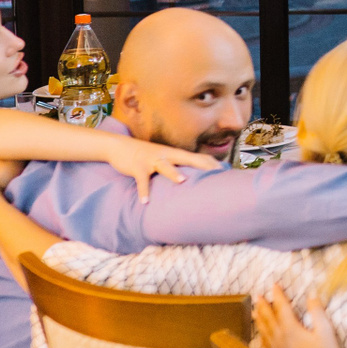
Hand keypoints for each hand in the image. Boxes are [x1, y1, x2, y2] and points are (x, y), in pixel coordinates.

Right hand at [102, 136, 220, 201]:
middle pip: (187, 158)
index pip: (198, 157)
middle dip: (202, 165)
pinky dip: (143, 191)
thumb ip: (178, 166)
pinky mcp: (137, 167)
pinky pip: (141, 180)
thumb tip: (193, 179)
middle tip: (216, 174)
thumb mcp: (164, 158)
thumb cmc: (146, 155)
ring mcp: (152, 160)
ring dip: (173, 173)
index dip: (212, 163)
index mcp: (175, 154)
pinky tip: (145, 201)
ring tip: (182, 182)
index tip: (227, 172)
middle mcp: (166, 155)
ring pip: (164, 165)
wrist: (119, 146)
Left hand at [253, 284, 346, 347]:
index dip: (278, 295)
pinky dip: (261, 338)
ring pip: (264, 331)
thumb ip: (317, 311)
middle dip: (263, 305)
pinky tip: (260, 337)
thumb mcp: (325, 330)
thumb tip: (311, 295)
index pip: (282, 307)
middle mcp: (280, 339)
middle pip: (268, 318)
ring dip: (259, 319)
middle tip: (257, 294)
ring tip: (254, 311)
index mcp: (291, 328)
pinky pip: (265, 347)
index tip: (274, 284)